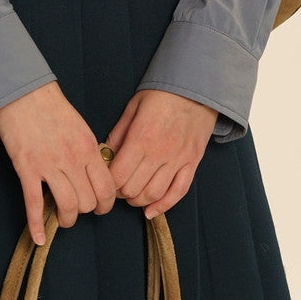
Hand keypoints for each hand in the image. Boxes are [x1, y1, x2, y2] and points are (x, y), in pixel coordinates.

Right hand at [0, 82, 115, 243]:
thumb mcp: (80, 126)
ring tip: (64, 218)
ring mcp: (48, 165)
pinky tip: (39, 238)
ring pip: (67, 206)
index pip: (106, 188)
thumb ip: (89, 152)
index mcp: (88, 148)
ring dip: (67, 219)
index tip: (100, 207)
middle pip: (87, 202)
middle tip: (79, 208)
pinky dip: (36, 225)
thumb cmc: (52, 106)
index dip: (105, 204)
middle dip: (85, 211)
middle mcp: (72, 159)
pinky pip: (33, 204)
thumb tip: (96, 175)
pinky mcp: (27, 168)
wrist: (23, 92)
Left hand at [106, 90, 217, 218]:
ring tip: (131, 196)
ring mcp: (178, 160)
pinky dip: (163, 206)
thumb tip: (105, 154)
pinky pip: (178, 192)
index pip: (118, 175)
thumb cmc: (162, 95)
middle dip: (121, 193)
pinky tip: (151, 211)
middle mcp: (159, 153)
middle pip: (134, 188)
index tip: (105, 179)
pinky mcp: (192, 163)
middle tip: (117, 187)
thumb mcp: (133, 107)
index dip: (108, 183)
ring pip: (154, 194)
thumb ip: (118, 133)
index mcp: (141, 137)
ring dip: (138, 201)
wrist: (196, 88)